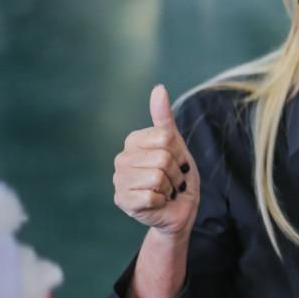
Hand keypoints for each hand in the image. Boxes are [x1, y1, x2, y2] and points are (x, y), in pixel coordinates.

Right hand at [113, 85, 200, 237]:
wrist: (179, 209)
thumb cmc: (178, 176)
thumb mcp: (176, 144)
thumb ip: (164, 118)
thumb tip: (159, 88)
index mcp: (133, 141)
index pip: (165, 138)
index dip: (179, 153)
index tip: (176, 162)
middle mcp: (121, 159)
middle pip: (163, 158)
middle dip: (176, 172)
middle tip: (172, 180)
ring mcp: (119, 181)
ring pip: (158, 177)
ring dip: (170, 187)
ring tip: (165, 190)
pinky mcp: (122, 201)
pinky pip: (151, 195)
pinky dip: (161, 201)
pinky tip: (157, 202)